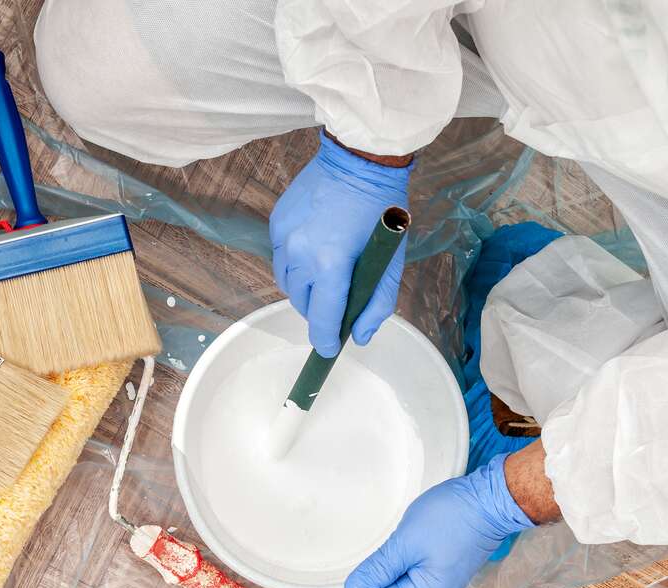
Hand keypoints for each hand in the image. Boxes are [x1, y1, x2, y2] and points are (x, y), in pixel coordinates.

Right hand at [270, 130, 411, 357]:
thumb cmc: (382, 210)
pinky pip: (280, 258)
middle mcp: (300, 252)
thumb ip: (377, 304)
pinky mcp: (276, 223)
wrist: (359, 159)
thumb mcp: (390, 261)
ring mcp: (284, 236)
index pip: (322, 318)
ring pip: (287, 282)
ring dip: (305, 288)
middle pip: (302, 303)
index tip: (329, 349)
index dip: (326, 340)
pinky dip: (296, 263)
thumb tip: (359, 335)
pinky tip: (316, 248)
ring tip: (326, 274)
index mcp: (331, 264)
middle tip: (338, 301)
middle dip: (319, 309)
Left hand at [320, 453, 535, 587]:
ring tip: (348, 570)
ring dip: (375, 578)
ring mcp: (442, 580)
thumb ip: (379, 568)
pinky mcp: (445, 565)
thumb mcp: (407, 542)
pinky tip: (378, 559)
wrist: (491, 499)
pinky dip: (391, 568)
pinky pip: (411, 573)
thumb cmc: (450, 518)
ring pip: (399, 585)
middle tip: (328, 580)